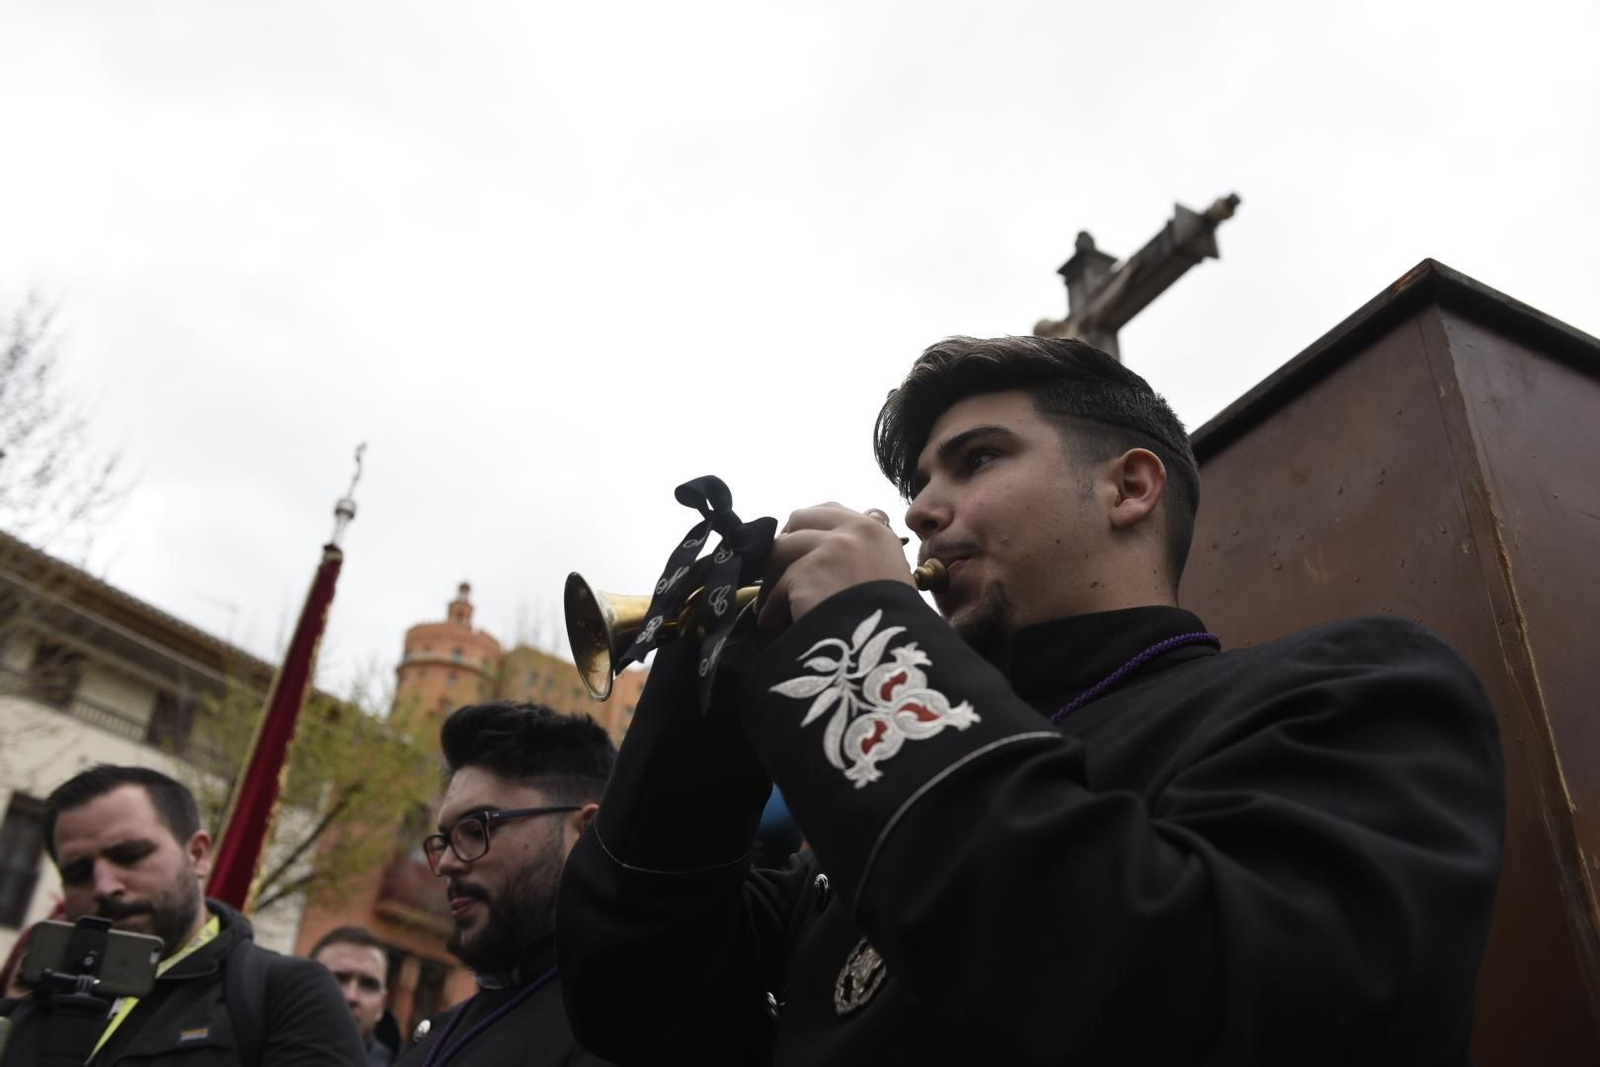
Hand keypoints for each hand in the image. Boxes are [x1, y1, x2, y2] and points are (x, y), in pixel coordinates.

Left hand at [757, 504, 913, 627]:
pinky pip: (776, 588)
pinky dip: (771, 606)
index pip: (832, 510)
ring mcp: (826, 550)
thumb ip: (875, 548)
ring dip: (773, 575)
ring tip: (772, 600)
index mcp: (876, 532)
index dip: (812, 527)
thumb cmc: (896, 622)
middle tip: (783, 566)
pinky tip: (772, 621)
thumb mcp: (896, 575)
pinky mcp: (804, 574)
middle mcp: (852, 532)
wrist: (887, 648)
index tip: (805, 546)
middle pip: (800, 518)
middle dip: (787, 541)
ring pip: (781, 548)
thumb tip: (872, 515)